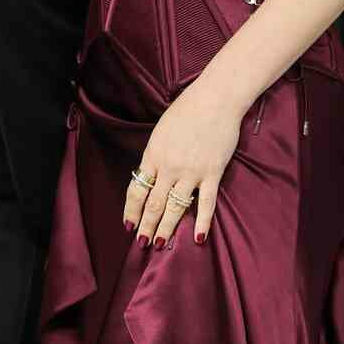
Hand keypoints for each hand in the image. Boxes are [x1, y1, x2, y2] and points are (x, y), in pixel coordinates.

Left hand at [123, 81, 243, 248]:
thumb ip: (155, 155)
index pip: (137, 190)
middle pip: (153, 203)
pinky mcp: (212, 173)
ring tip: (160, 244)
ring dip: (166, 228)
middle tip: (141, 243)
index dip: (131, 210)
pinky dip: (202, 222)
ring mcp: (192, 172)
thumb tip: (150, 176)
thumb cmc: (187, 110)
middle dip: (146, 226)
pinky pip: (206, 203)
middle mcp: (170, 167)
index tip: (128, 224)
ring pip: (175, 207)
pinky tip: (197, 238)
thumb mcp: (161, 132)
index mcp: (153, 155)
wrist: (215, 99)